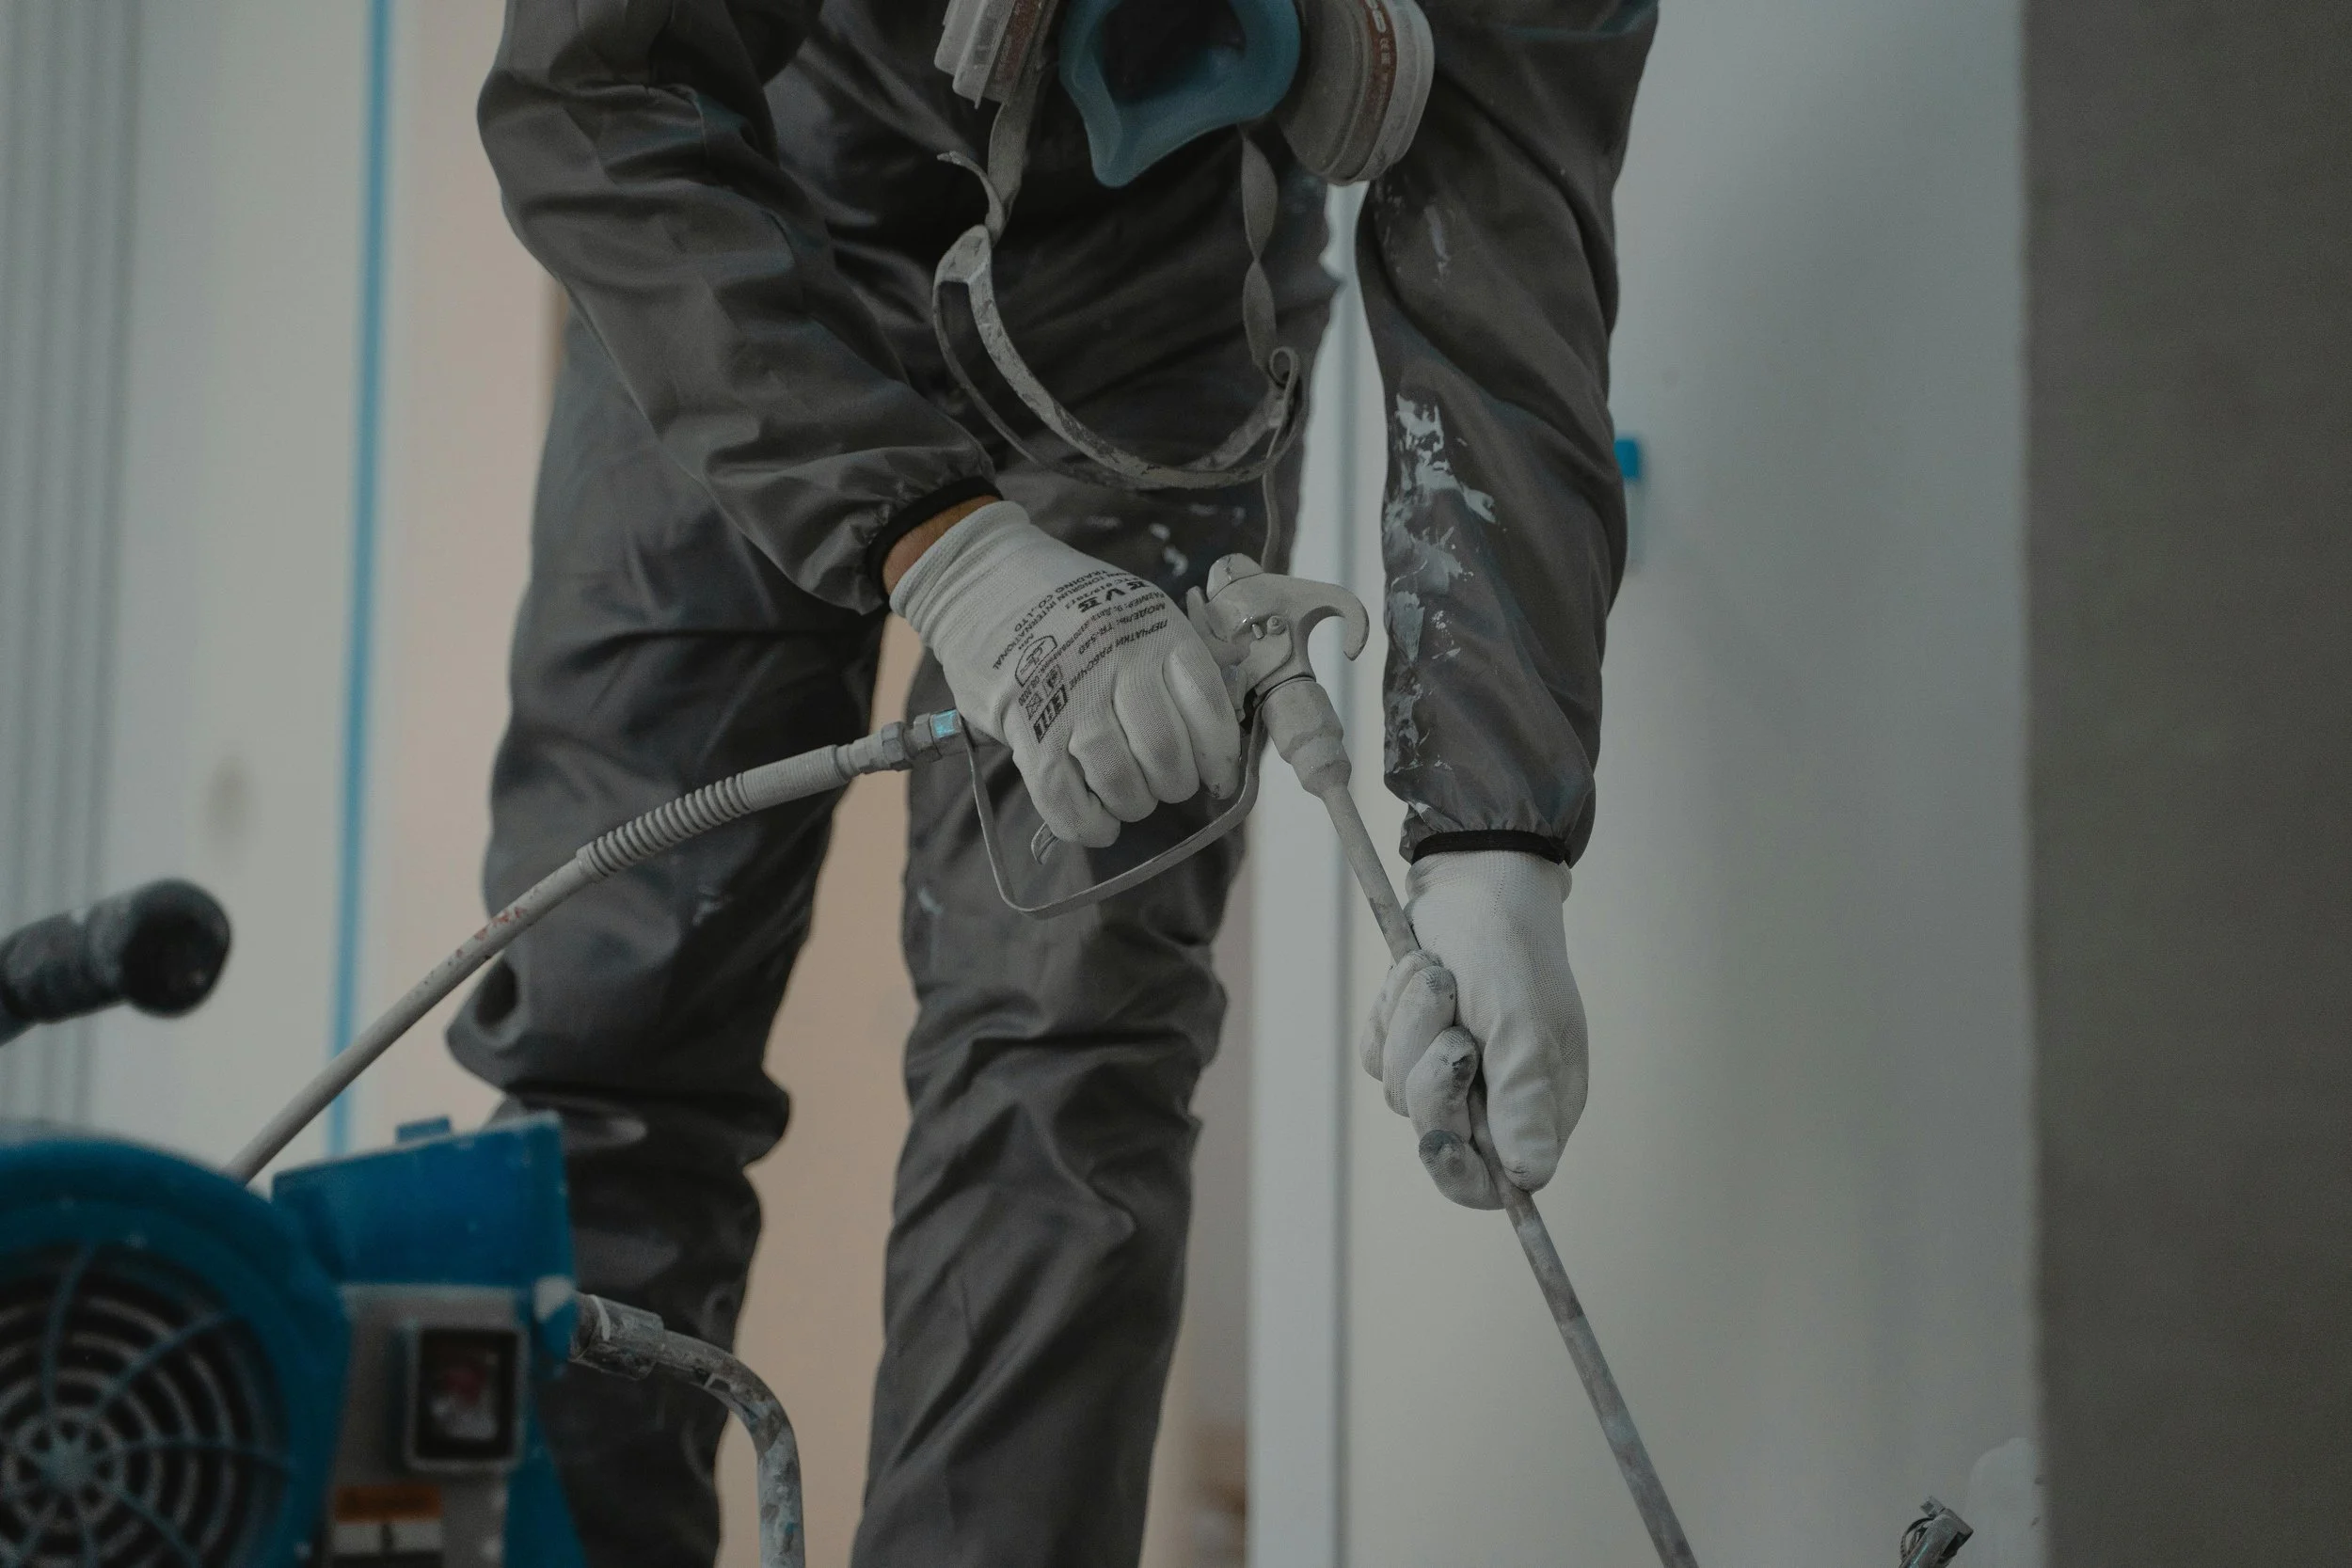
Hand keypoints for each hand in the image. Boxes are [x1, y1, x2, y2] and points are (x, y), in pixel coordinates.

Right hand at [891, 499, 1242, 847]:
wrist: (984, 578)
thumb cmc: (1072, 603)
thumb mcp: (1138, 610)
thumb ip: (1176, 662)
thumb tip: (1215, 733)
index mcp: (1156, 630)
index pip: (1207, 707)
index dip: (1219, 756)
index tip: (1217, 777)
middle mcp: (1117, 660)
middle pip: (1165, 753)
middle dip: (1174, 785)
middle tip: (1165, 784)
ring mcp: (1068, 694)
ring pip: (1119, 781)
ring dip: (1132, 805)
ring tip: (1129, 799)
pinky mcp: (1024, 724)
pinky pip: (1062, 796)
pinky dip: (1087, 823)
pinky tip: (1098, 822)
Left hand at [1362, 849, 1587, 1207]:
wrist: (1473, 878)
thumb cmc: (1510, 950)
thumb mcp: (1522, 1024)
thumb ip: (1523, 1100)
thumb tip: (1531, 1179)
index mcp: (1540, 1103)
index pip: (1496, 1182)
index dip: (1459, 1171)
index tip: (1435, 1138)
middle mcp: (1495, 1095)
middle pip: (1436, 1134)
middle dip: (1431, 1076)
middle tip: (1451, 1025)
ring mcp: (1449, 1068)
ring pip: (1398, 1088)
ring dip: (1410, 1027)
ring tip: (1442, 979)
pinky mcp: (1408, 1038)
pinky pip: (1375, 1054)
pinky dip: (1389, 1013)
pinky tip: (1419, 973)